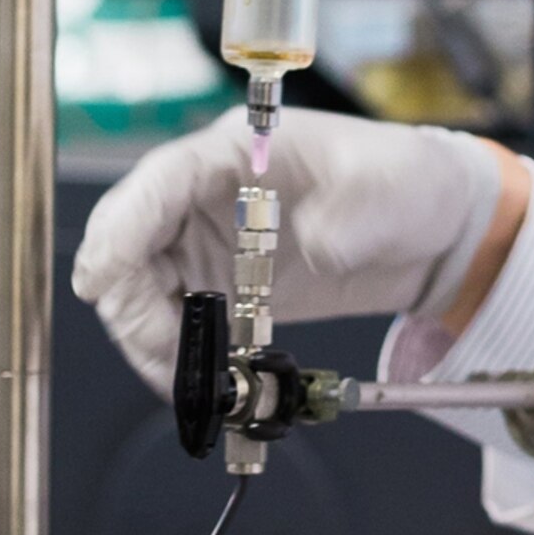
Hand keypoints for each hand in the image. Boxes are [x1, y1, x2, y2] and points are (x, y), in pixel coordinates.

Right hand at [72, 107, 524, 396]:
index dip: (121, 229)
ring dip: (150, 339)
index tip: (105, 281)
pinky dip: (178, 356)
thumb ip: (350, 215)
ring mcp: (207, 243)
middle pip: (127, 243)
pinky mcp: (220, 287)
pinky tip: (207, 381)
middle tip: (168, 354)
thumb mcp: (389, 187)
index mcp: (237, 153)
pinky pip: (172, 322)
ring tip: (198, 380)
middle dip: (130, 302)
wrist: (428, 227)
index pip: (158, 181)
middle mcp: (206, 196)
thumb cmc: (405, 183)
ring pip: (138, 291)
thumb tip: (316, 246)